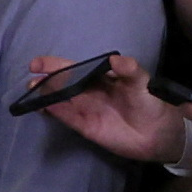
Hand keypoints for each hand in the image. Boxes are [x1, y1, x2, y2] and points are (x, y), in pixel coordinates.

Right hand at [30, 54, 188, 170]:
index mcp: (100, 77)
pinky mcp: (86, 127)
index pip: (74, 68)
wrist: (159, 132)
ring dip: (45, 97)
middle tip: (32, 82)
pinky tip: (44, 108)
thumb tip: (115, 59)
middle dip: (46, 81)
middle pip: (62, 84)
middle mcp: (89, 91)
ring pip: (60, 101)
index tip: (39, 64)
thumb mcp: (143, 82)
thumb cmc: (151, 102)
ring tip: (32, 95)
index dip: (56, 65)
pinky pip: (67, 118)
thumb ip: (130, 69)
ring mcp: (86, 109)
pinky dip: (55, 113)